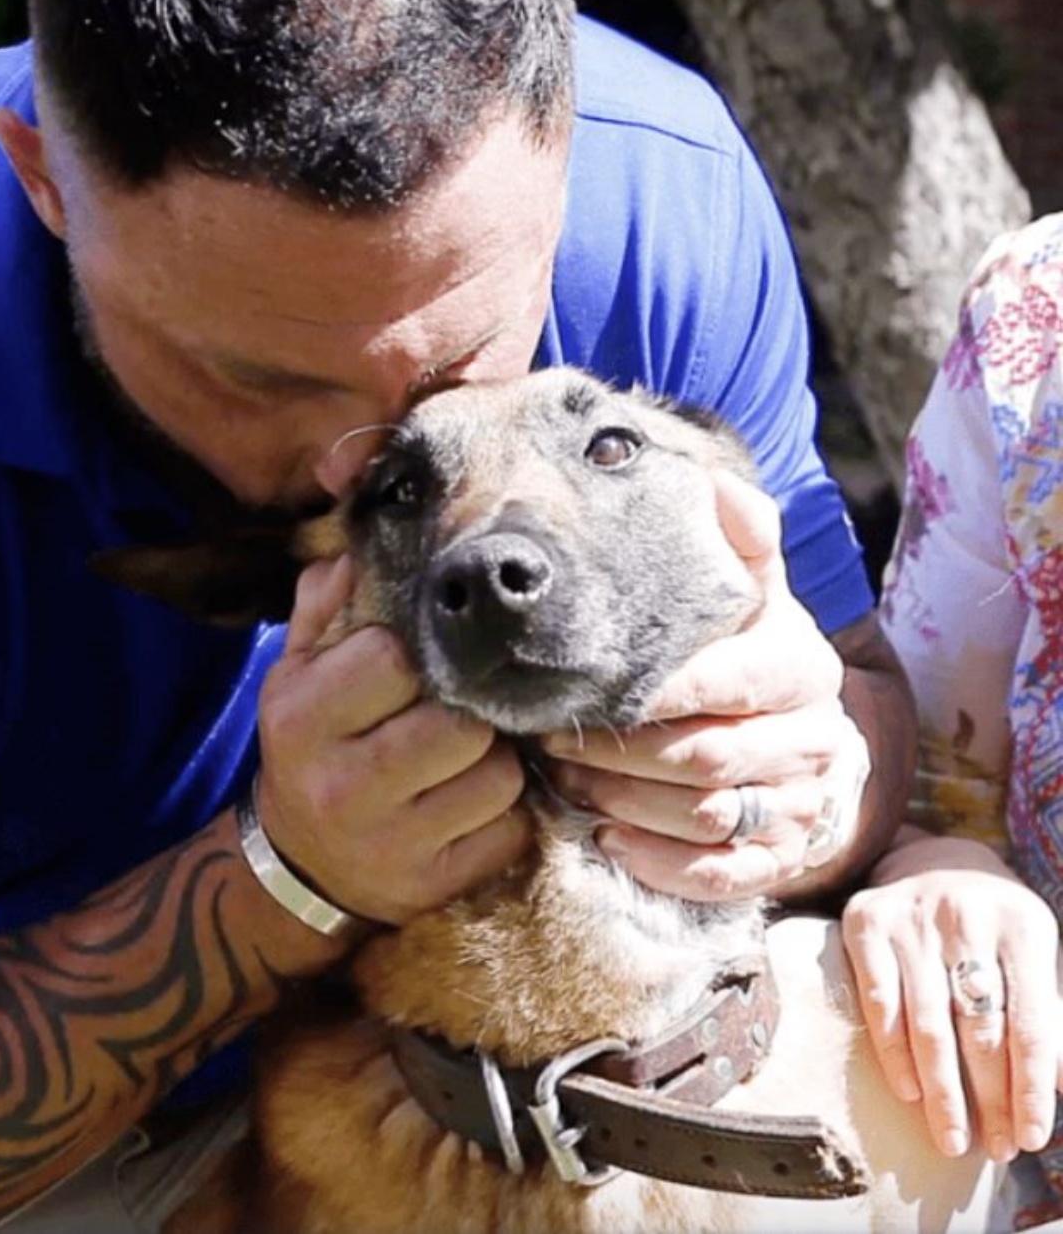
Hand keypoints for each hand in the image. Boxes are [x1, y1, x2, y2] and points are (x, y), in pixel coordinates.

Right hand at [254, 555, 530, 926]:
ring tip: (468, 758)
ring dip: (496, 762)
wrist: (301, 866)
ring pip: (497, 776)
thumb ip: (324, 607)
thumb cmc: (313, 749)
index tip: (414, 665)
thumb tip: (360, 545)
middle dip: (469, 713)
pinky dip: (506, 814)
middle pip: (459, 724)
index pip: (392, 660)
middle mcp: (342, 786)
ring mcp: (391, 844)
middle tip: (456, 712)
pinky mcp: (433, 885)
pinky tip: (474, 803)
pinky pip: (510, 830)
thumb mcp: (297, 675)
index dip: (417, 655)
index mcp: (303, 720)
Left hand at [542, 469, 868, 900]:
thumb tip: (717, 486)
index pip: (722, 681)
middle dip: (615, 751)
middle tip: (548, 738)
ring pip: (704, 817)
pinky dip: (658, 861)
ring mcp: (800, 806)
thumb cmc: (751, 654)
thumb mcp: (752, 593)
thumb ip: (739, 542)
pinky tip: (607, 836)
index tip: (580, 685)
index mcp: (801, 668)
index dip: (648, 691)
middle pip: (703, 757)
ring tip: (562, 781)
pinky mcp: (781, 859)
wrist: (805, 741)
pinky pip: (720, 874)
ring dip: (623, 802)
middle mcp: (813, 740)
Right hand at [842, 832, 1062, 1161]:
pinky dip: (893, 1053)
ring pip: (927, 1021)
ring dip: (941, 1090)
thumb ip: (1047, 1017)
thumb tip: (1058, 1089)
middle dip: (989, 1098)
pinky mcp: (865, 920)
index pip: (1032, 1021)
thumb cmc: (994, 930)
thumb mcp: (1033, 957)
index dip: (1032, 1087)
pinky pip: (879, 1000)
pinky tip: (908, 1092)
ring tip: (950, 1139)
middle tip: (994, 1149)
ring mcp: (911, 917)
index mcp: (1022, 924)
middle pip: (979, 1026)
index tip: (1034, 1138)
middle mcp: (966, 914)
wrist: (932, 861)